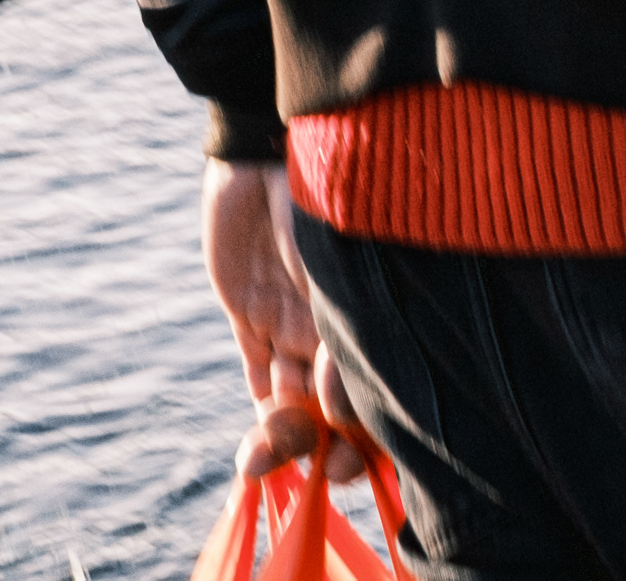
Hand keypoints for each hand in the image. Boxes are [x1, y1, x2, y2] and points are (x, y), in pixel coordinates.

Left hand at [203, 157, 367, 482]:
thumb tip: (342, 415)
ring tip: (260, 458)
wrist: (262, 155)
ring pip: (292, 397)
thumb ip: (341, 343)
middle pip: (335, 404)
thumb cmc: (319, 202)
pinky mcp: (250, 315)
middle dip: (325, 444)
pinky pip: (257, 371)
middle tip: (313, 472)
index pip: (375, 388)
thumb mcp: (336, 274)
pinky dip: (260, 407)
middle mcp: (334, 326)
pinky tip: (258, 435)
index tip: (354, 462)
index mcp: (366, 313)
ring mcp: (292, 323)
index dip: (370, 431)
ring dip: (282, 434)